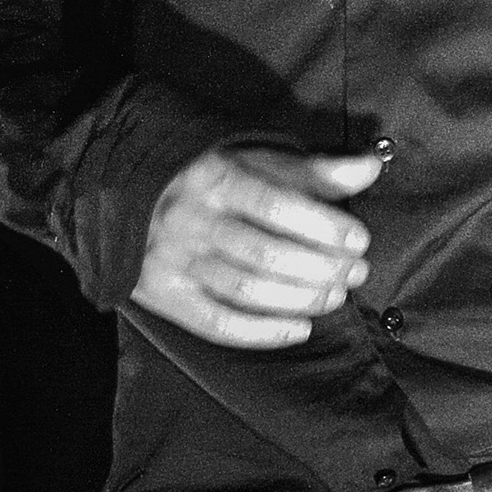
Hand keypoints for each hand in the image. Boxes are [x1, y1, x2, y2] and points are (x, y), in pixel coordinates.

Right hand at [129, 140, 382, 350]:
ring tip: (336, 296)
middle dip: (321, 268)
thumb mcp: (252, 159)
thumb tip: (370, 167)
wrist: (121, 193)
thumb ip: (312, 169)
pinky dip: (263, 332)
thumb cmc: (203, 174)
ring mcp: (175, 261)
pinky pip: (217, 323)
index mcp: (214, 178)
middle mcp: (192, 221)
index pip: (275, 205)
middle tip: (357, 272)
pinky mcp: (164, 295)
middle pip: (266, 253)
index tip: (358, 239)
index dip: (322, 226)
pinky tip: (300, 329)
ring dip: (300, 299)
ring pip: (246, 290)